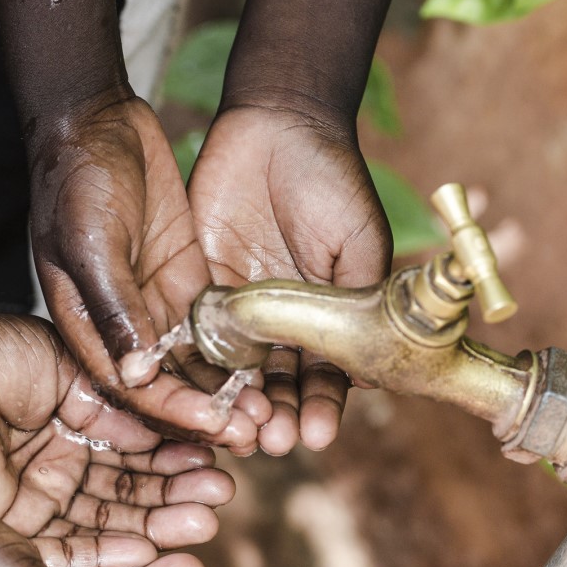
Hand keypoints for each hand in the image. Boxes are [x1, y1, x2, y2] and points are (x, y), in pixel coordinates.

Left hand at [0, 311, 236, 537]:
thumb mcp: (70, 368)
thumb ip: (121, 404)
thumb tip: (178, 426)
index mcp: (71, 422)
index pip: (136, 448)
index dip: (178, 455)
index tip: (223, 453)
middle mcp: (58, 467)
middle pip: (130, 492)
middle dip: (178, 495)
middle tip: (222, 495)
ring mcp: (37, 503)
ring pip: (110, 524)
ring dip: (160, 525)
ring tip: (206, 519)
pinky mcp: (14, 534)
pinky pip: (74, 549)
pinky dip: (117, 550)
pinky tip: (159, 544)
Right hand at [27, 93, 268, 452]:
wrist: (97, 121)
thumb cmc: (77, 178)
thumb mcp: (90, 241)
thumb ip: (113, 307)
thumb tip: (136, 372)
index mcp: (86, 327)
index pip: (131, 388)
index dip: (174, 413)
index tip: (217, 428)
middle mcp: (123, 327)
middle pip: (169, 386)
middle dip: (212, 414)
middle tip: (259, 434)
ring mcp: (157, 306)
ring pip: (198, 363)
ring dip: (233, 390)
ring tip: (276, 413)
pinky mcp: (187, 281)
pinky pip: (218, 328)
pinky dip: (244, 352)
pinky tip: (280, 370)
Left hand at [188, 104, 392, 454]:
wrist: (281, 124)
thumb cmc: (334, 183)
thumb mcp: (359, 249)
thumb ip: (359, 308)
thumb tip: (370, 376)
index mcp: (326, 319)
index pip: (323, 379)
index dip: (320, 408)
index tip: (317, 435)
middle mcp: (282, 323)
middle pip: (276, 386)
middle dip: (276, 416)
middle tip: (272, 441)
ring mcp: (240, 308)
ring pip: (235, 370)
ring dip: (238, 402)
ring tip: (238, 428)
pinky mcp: (199, 286)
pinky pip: (196, 333)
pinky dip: (197, 364)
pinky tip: (198, 389)